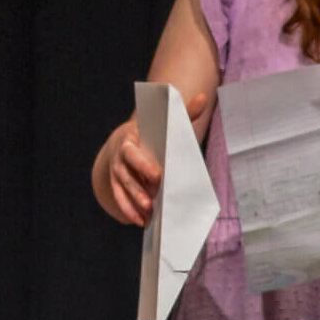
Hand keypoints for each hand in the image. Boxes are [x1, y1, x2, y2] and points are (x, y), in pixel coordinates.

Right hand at [95, 91, 208, 225]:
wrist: (126, 140)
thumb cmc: (154, 133)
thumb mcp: (167, 123)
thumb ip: (184, 113)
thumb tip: (204, 98)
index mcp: (130, 140)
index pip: (133, 153)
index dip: (144, 165)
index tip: (159, 176)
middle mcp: (119, 158)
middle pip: (126, 175)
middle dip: (138, 189)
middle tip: (152, 202)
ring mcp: (116, 172)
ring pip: (121, 190)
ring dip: (133, 203)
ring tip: (148, 215)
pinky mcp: (116, 185)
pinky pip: (120, 199)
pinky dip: (129, 211)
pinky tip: (141, 221)